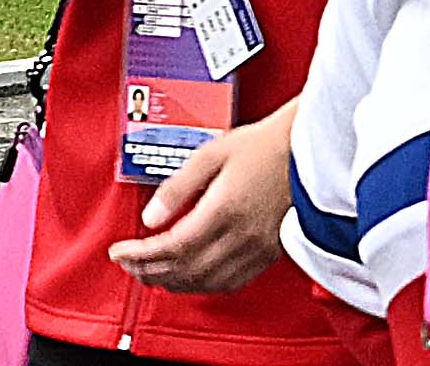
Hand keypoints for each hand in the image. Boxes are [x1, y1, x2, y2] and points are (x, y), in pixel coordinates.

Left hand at [109, 102, 295, 293]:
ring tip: (152, 272)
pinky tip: (192, 276)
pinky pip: (230, 283)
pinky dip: (203, 286)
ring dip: (172, 282)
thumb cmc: (265, 144)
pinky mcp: (269, 252)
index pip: (170, 247)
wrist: (309, 147)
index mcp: (224, 211)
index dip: (139, 255)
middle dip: (148, 271)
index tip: (120, 251)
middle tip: (129, 262)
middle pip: (183, 270)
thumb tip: (151, 216)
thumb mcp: (212, 153)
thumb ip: (178, 186)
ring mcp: (257, 248)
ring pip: (205, 282)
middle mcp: (240, 236)